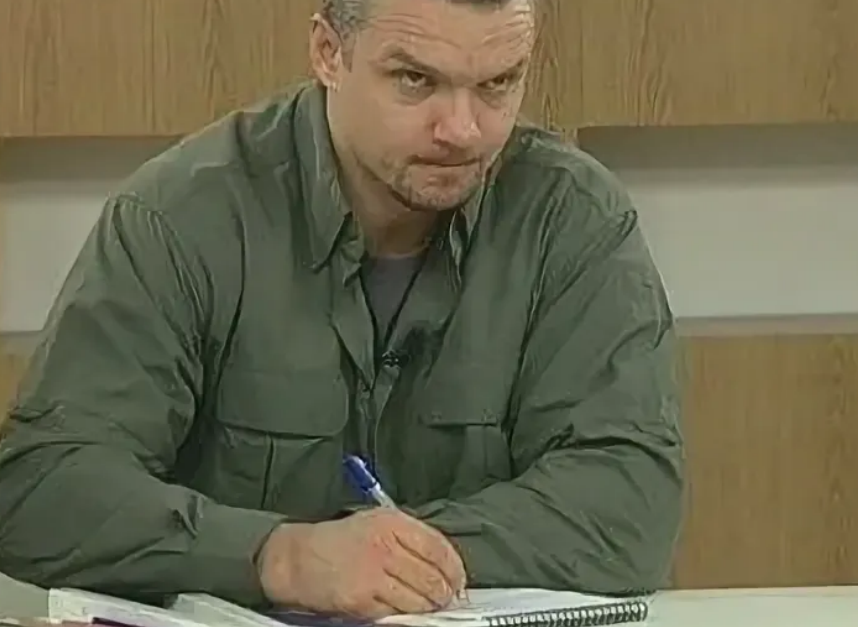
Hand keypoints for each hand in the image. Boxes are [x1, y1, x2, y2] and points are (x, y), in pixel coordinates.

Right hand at [258, 508, 466, 618]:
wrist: (297, 557)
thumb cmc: (338, 541)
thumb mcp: (375, 523)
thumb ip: (408, 538)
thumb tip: (443, 563)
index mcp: (392, 522)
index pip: (438, 547)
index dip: (454, 568)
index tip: (458, 579)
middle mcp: (384, 546)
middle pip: (431, 577)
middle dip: (444, 593)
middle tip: (446, 598)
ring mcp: (372, 574)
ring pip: (417, 599)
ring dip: (427, 607)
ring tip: (428, 606)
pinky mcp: (361, 600)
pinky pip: (395, 613)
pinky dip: (404, 615)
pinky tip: (403, 610)